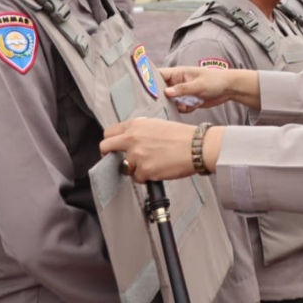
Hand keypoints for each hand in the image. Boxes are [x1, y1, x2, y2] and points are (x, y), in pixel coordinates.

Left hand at [101, 119, 221, 182]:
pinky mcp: (144, 170)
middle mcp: (131, 139)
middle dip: (109, 155)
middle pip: (105, 148)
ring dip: (134, 168)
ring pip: (124, 167)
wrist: (196, 147)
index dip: (110, 142)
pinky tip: (158, 169)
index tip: (113, 147)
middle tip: (118, 159)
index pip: (109, 133)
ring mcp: (136, 156)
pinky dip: (146, 177)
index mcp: (134, 125)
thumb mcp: (156, 124)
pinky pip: (138, 178)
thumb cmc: (181, 136)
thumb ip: (139, 130)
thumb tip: (129, 137)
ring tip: (151, 164)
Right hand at [160, 67, 261, 112]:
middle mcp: (177, 83)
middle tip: (168, 103)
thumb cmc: (215, 81)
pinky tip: (193, 106)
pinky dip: (184, 109)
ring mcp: (182, 92)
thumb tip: (166, 93)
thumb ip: (182, 89)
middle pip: (161, 91)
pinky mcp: (187, 101)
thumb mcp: (198, 85)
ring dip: (176, 105)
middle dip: (163, 99)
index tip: (146, 91)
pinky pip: (179, 108)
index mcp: (177, 73)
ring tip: (187, 105)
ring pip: (170, 102)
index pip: (158, 75)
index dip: (150, 81)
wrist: (228, 89)